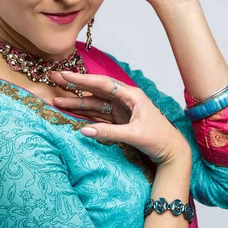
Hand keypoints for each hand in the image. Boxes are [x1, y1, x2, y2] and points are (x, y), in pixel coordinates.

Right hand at [49, 70, 191, 165]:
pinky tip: (71, 114)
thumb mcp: (134, 135)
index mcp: (132, 96)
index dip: (82, 80)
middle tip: (54, 79)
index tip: (65, 75)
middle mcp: (125, 100)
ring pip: (94, 104)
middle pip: (95, 91)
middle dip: (75, 86)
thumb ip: (109, 133)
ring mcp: (121, 111)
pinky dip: (85, 115)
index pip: (102, 84)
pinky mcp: (119, 122)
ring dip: (77, 103)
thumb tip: (84, 130)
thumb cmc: (160, 140)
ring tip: (57, 101)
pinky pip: (98, 116)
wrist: (172, 152)